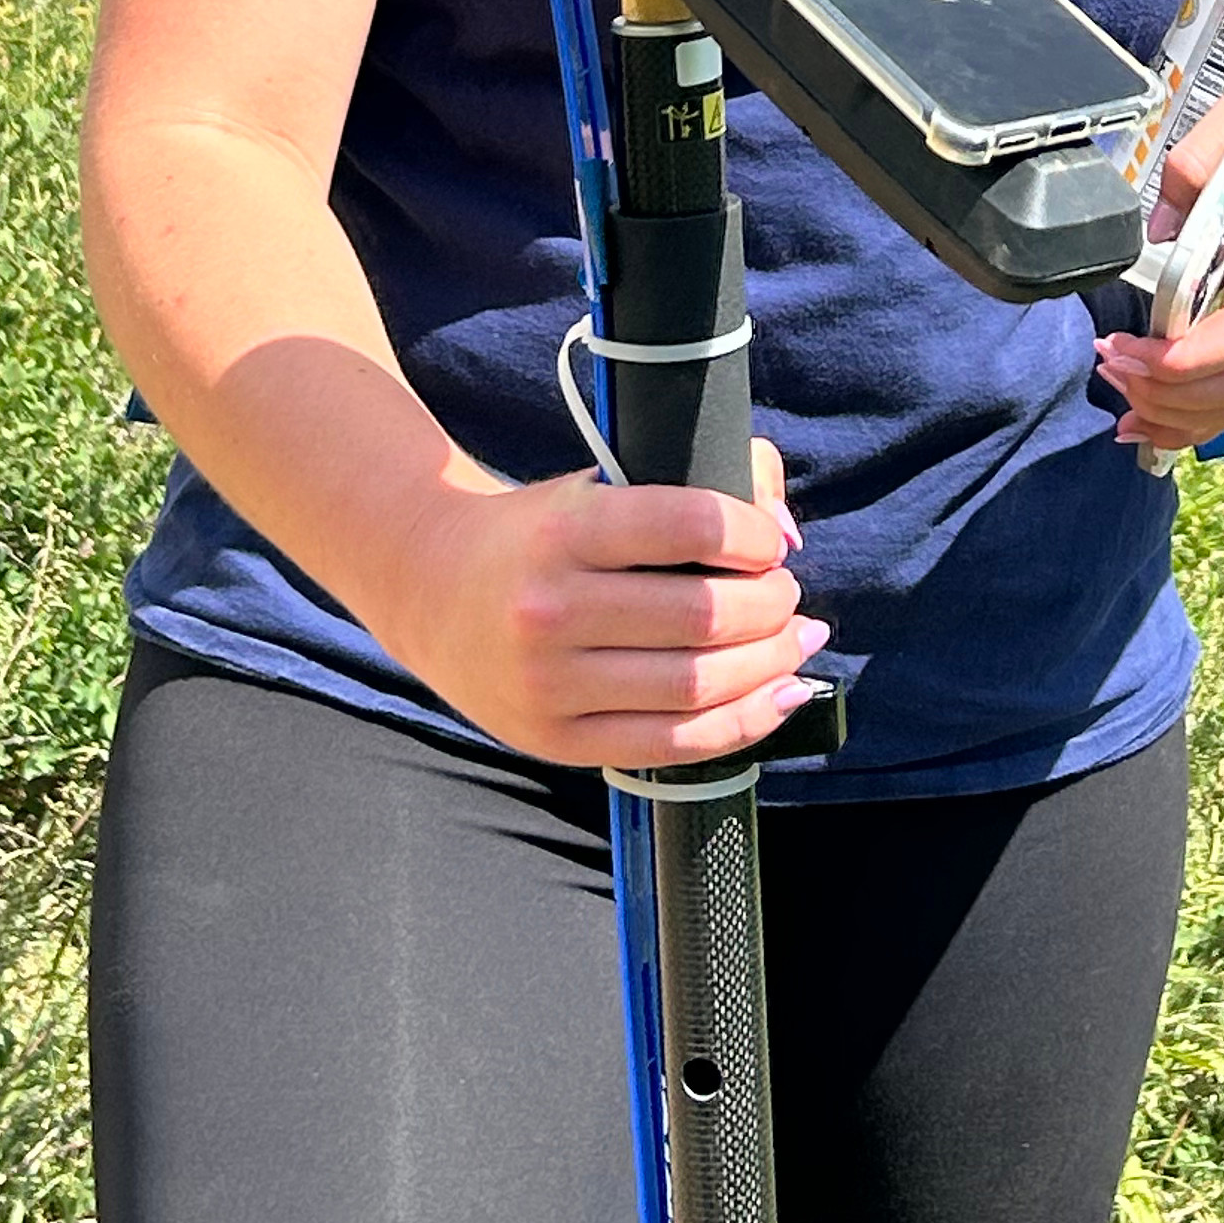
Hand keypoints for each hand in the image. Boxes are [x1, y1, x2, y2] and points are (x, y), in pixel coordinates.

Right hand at [382, 437, 825, 767]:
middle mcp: (551, 609)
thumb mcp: (600, 483)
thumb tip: (784, 531)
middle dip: (771, 605)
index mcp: (566, 530)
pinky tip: (779, 694)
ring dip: (769, 664)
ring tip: (793, 640)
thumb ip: (702, 478)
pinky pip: (673, 745)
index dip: (753, 535)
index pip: (691, 525)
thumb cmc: (540, 532)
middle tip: (786, 594)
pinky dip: (743, 722)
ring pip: (697, 687)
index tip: (769, 544)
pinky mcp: (556, 741)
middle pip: (703, 616)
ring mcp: (549, 685)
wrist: (430, 587)